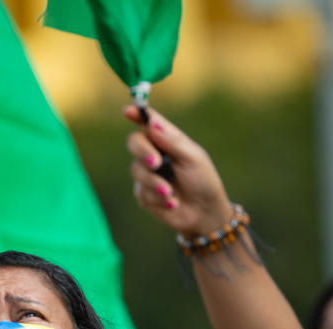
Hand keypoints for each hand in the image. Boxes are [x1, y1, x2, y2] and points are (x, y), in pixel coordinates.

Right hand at [124, 106, 234, 237]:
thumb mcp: (193, 158)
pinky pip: (142, 192)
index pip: (149, 122)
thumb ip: (172, 142)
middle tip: (155, 163)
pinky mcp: (144, 194)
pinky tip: (173, 203)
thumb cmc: (203, 180)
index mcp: (167, 139)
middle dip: (142, 151)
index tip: (128, 111)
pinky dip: (158, 198)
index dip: (137, 114)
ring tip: (170, 192)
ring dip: (154, 182)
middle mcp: (154, 153)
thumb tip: (151, 124)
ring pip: (136, 170)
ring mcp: (147, 174)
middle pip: (134, 142)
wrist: (204, 213)